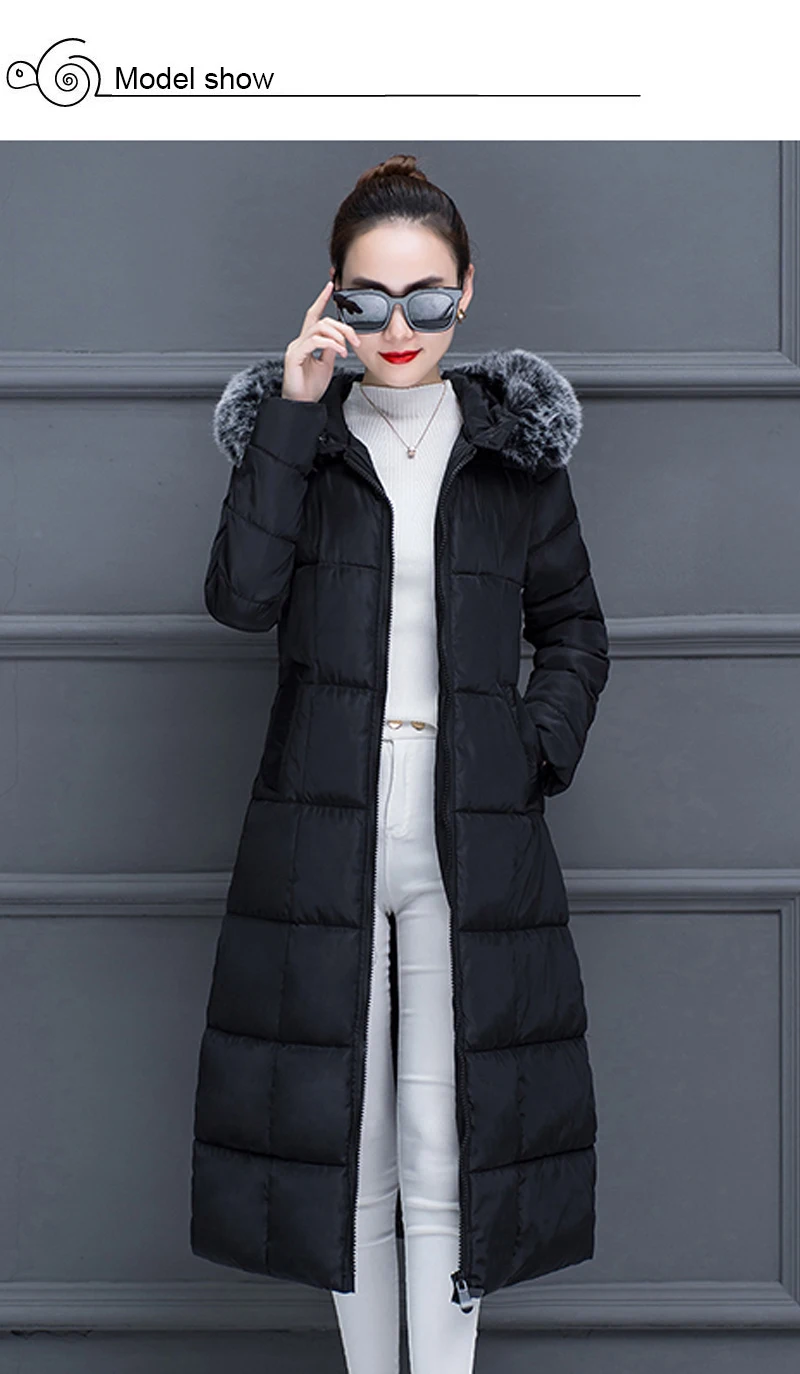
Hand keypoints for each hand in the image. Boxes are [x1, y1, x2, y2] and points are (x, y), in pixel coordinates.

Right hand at [281, 281, 361, 403]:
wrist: (301, 405)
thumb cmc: (310, 388)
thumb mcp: (326, 365)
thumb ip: (331, 350)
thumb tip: (339, 340)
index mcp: (307, 343)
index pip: (314, 316)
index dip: (321, 300)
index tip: (330, 287)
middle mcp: (300, 342)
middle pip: (321, 321)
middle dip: (342, 327)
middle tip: (355, 339)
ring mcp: (296, 348)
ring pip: (319, 328)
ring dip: (338, 336)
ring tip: (346, 349)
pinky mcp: (294, 356)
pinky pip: (314, 342)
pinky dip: (330, 344)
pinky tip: (339, 352)